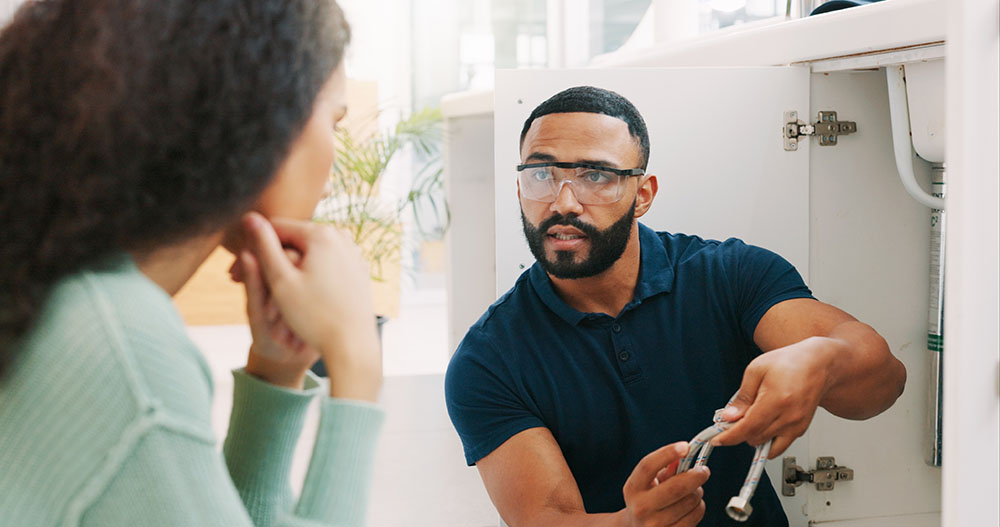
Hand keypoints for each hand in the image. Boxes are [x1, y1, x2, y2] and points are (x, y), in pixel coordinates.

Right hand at [240, 212, 381, 400]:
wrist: (353, 344)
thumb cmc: (314, 316)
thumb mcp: (281, 280)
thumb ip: (264, 246)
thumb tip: (249, 216)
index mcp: (321, 234)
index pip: (276, 228)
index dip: (252, 248)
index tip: (234, 274)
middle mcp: (341, 236)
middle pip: (294, 240)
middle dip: (270, 258)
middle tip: (242, 284)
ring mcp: (353, 251)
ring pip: (309, 252)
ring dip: (288, 267)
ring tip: (267, 293)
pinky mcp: (358, 268)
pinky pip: (326, 263)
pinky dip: (309, 274)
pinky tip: (295, 295)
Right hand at [621, 442, 707, 526]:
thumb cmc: (647, 499)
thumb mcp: (648, 482)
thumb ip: (664, 469)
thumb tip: (683, 455)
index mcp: (633, 488)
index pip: (648, 466)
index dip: (668, 453)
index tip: (685, 446)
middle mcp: (641, 508)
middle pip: (676, 487)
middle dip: (696, 475)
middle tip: (704, 471)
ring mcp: (656, 525)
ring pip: (691, 501)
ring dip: (698, 492)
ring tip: (691, 492)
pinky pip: (696, 515)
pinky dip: (699, 507)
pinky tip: (691, 506)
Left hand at [711, 337, 835, 456]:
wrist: (818, 364)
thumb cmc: (789, 362)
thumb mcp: (756, 370)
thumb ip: (742, 397)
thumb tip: (729, 416)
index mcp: (776, 400)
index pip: (748, 428)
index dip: (729, 436)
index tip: (717, 439)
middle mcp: (789, 416)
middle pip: (755, 438)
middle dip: (739, 432)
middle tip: (732, 420)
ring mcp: (797, 425)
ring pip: (767, 445)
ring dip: (753, 437)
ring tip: (750, 419)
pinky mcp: (801, 429)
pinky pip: (780, 445)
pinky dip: (767, 439)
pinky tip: (762, 425)